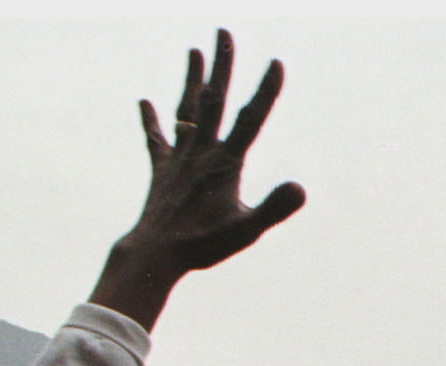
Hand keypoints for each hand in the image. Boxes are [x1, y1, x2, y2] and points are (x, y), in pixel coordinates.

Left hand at [91, 30, 305, 330]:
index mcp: (225, 162)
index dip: (265, 91)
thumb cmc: (203, 245)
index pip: (249, 119)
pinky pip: (157, 139)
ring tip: (193, 51)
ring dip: (191, 80)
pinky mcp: (162, 170)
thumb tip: (300, 188)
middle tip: (222, 31)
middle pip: (212, 99)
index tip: (276, 62)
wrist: (155, 254)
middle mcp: (201, 152)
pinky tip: (145, 102)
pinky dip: (152, 120)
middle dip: (220, 65)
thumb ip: (274, 208)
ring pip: (186, 109)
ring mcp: (179, 158)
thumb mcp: (246, 231)